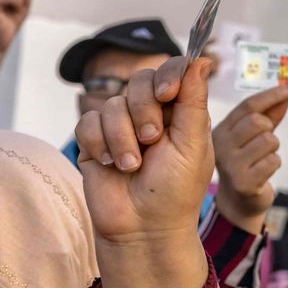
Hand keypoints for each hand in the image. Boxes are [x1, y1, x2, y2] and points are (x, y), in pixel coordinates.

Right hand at [76, 56, 214, 246]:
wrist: (142, 228)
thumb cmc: (175, 191)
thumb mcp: (192, 144)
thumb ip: (193, 100)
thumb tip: (201, 59)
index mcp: (179, 112)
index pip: (172, 71)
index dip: (168, 74)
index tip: (167, 93)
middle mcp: (149, 115)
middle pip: (138, 82)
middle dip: (143, 111)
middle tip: (152, 140)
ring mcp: (119, 129)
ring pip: (111, 106)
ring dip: (122, 137)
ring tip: (131, 166)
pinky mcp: (93, 144)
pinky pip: (86, 124)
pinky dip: (98, 144)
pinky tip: (109, 164)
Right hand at [213, 84, 287, 233]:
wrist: (238, 200)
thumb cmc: (248, 163)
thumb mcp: (254, 136)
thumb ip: (269, 114)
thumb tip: (287, 93)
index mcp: (221, 131)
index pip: (247, 106)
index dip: (271, 95)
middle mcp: (220, 146)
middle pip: (256, 121)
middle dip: (269, 128)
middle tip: (264, 140)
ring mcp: (230, 165)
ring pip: (267, 140)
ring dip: (273, 149)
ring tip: (262, 158)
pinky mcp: (243, 182)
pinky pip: (272, 161)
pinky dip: (274, 164)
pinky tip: (262, 172)